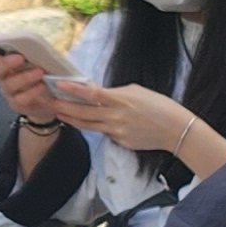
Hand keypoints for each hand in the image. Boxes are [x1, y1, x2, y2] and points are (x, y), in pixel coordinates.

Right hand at [0, 42, 65, 130]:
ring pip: (9, 84)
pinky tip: (42, 85)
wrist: (50, 101)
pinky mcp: (17, 104)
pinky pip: (21, 98)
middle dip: (7, 62)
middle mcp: (3, 77)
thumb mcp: (39, 63)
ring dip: (25, 77)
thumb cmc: (41, 76)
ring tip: (39, 72)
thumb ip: (33, 55)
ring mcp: (8, 91)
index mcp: (5, 63)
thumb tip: (34, 47)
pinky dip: (32, 91)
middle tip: (20, 58)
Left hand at [43, 77, 193, 159]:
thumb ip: (116, 93)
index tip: (58, 84)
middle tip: (49, 101)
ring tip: (60, 113)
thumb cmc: (160, 107)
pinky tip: (95, 123)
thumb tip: (100, 94)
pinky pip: (105, 133)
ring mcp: (117, 132)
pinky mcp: (121, 142)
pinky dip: (98, 127)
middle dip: (63, 107)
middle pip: (83, 113)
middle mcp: (115, 117)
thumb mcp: (137, 92)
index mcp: (120, 101)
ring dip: (72, 119)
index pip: (91, 94)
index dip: (72, 89)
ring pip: (88, 126)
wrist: (176, 130)